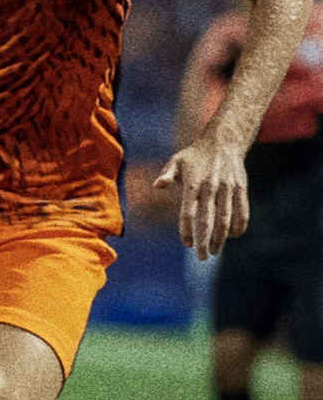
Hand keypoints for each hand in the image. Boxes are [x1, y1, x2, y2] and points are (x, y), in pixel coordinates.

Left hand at [153, 140, 249, 260]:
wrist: (223, 142)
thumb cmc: (194, 155)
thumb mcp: (176, 160)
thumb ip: (167, 175)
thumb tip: (157, 185)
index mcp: (193, 183)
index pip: (189, 211)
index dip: (187, 229)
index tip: (187, 244)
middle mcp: (211, 187)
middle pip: (208, 219)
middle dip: (205, 240)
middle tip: (202, 257)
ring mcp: (228, 189)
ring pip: (226, 219)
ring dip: (221, 238)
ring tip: (214, 251)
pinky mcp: (241, 189)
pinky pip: (242, 212)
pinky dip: (238, 226)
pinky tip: (231, 236)